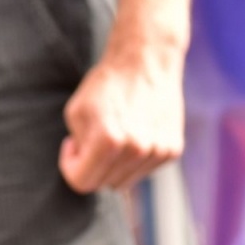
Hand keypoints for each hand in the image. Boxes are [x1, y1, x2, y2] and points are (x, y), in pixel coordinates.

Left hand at [58, 51, 183, 193]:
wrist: (147, 60)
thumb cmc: (106, 84)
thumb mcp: (76, 112)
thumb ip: (76, 148)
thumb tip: (86, 169)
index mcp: (109, 142)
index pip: (82, 183)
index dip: (71, 166)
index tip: (74, 147)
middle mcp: (137, 150)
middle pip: (104, 184)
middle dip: (93, 166)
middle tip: (95, 137)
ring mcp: (158, 152)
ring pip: (125, 181)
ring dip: (115, 165)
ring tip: (117, 133)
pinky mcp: (173, 151)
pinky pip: (144, 171)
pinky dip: (135, 159)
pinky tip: (136, 132)